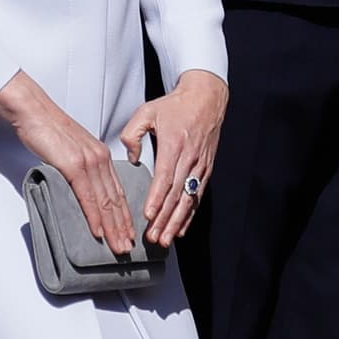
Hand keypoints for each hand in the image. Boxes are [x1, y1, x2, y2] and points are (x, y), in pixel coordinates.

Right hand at [0, 71, 136, 255]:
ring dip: (113, 228)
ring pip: (105, 201)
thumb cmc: (46, 129)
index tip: (129, 231)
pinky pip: (87, 196)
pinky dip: (95, 216)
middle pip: (115, 199)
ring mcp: (88, 162)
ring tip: (118, 246)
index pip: (117, 190)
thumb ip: (79, 167)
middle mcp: (100, 159)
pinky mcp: (73, 165)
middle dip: (123, 227)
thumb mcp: (70, 149)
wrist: (31, 110)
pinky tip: (99, 231)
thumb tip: (79, 186)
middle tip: (128, 248)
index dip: (125, 214)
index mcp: (101, 155)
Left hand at [119, 70, 227, 247]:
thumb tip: (132, 156)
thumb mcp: (147, 111)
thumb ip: (132, 133)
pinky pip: (197, 196)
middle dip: (165, 219)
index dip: (157, 199)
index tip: (148, 215)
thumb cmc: (176, 105)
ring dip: (177, 222)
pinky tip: (181, 229)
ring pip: (188, 200)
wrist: (206, 98)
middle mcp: (189, 158)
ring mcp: (200, 165)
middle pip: (177, 195)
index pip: (165, 177)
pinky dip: (189, 215)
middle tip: (154, 237)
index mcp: (174, 144)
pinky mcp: (206, 169)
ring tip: (166, 239)